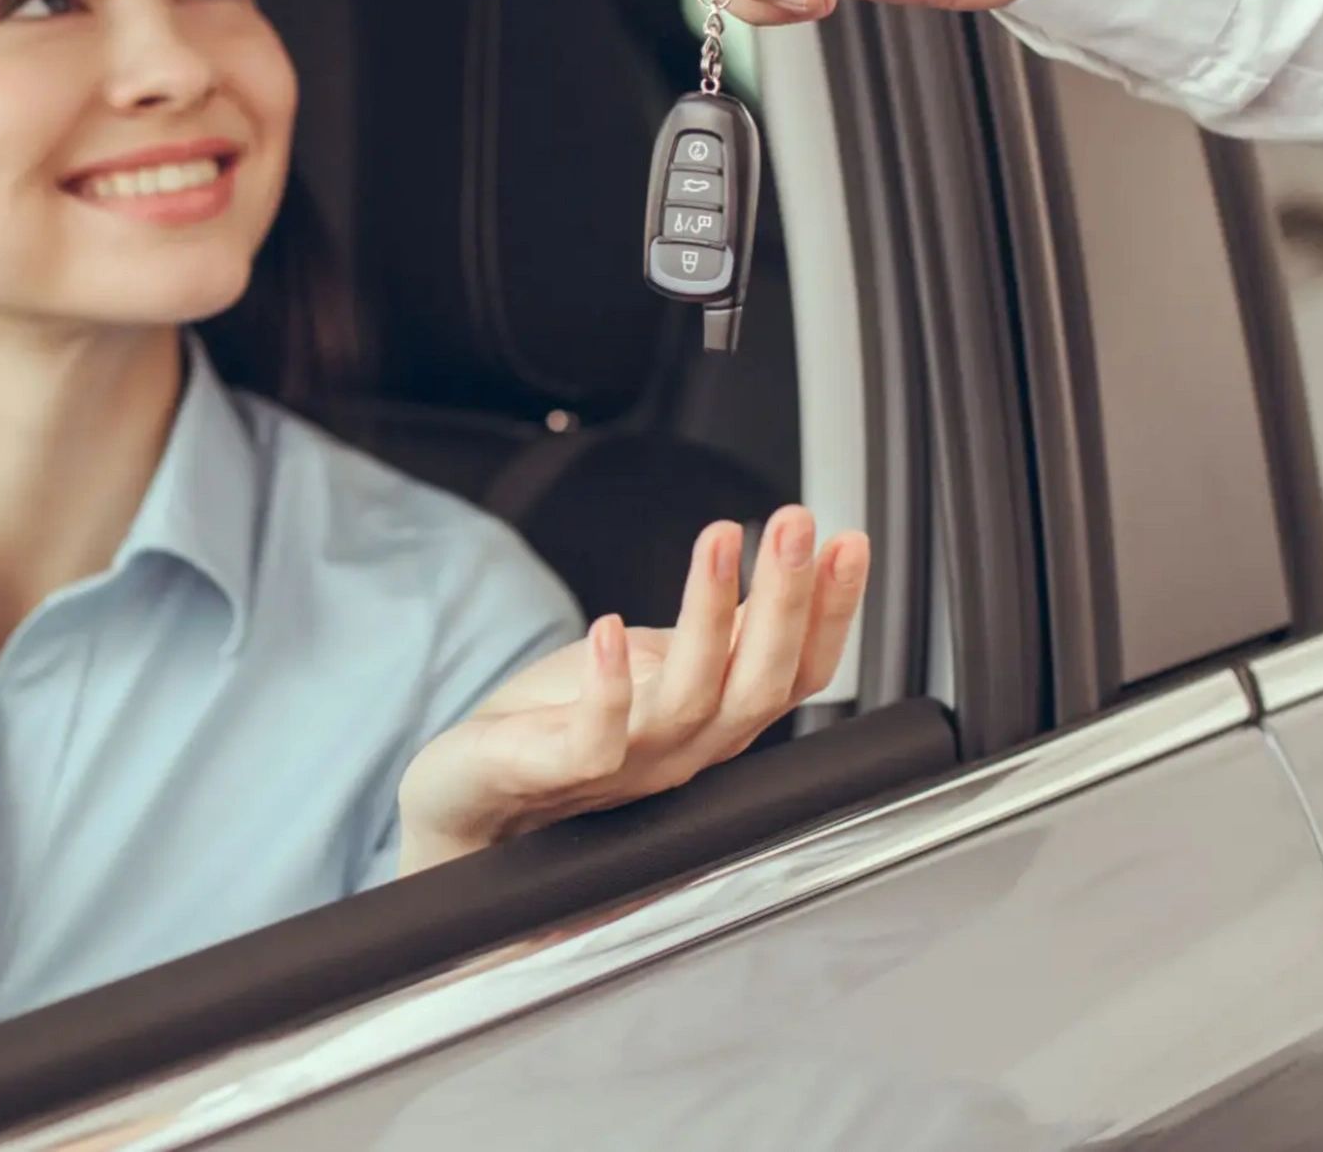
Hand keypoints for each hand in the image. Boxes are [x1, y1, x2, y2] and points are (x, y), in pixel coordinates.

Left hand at [394, 508, 868, 875]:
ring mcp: (626, 767)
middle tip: (797, 524)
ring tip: (720, 540)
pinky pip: (596, 739)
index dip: (829, 613)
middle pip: (758, 683)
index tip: (849, 540)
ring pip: (689, 699)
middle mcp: (685, 750)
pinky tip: (611, 628)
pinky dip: (608, 687)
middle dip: (787, 601)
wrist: (472, 797)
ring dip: (709, 616)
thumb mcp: (652, 663)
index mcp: (714, 722)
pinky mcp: (556, 770)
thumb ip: (717, 635)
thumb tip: (785, 576)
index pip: (793, 674)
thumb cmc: (558, 724)